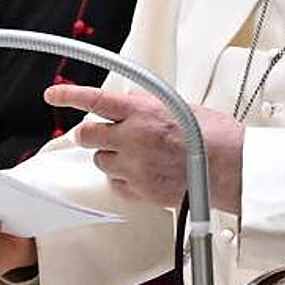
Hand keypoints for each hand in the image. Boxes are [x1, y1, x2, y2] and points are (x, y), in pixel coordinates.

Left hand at [44, 84, 243, 212]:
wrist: (231, 168)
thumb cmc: (214, 136)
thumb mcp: (178, 105)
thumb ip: (146, 105)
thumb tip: (127, 103)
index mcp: (143, 111)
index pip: (95, 100)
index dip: (69, 96)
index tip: (53, 95)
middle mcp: (133, 138)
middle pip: (86, 134)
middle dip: (91, 133)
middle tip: (104, 133)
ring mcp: (134, 166)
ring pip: (100, 161)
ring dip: (111, 155)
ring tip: (137, 155)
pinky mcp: (139, 190)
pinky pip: (115, 184)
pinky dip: (122, 178)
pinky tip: (142, 172)